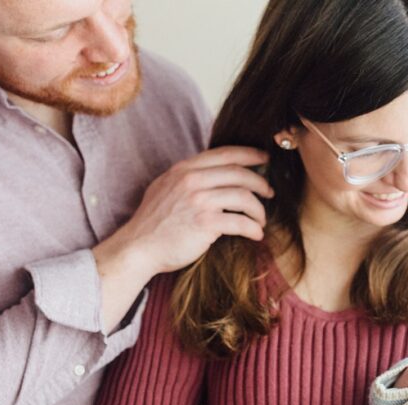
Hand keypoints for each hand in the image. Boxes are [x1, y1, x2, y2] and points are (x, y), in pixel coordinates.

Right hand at [99, 146, 272, 278]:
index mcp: (184, 169)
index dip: (249, 154)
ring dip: (258, 209)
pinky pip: (240, 222)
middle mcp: (192, 180)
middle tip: (269, 192)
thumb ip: (187, 178)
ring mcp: (200, 201)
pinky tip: (256, 234)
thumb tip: (211, 174)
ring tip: (260, 220)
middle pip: (239, 174)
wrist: (138, 247)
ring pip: (244, 197)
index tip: (264, 159)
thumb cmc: (153, 223)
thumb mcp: (165, 188)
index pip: (224, 154)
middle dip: (260, 183)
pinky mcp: (206, 223)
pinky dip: (253, 228)